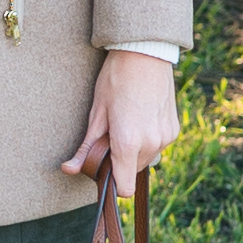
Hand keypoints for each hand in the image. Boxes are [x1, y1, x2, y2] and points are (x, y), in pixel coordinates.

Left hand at [62, 50, 179, 187]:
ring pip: (145, 159)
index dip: (111, 183)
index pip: (124, 188)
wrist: (144, 54)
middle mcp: (151, 144)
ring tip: (126, 123)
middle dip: (120, 161)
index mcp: (128, 142)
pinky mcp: (174, 130)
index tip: (103, 168)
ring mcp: (165, 137)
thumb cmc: (115, 80)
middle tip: (110, 135)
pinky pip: (158, 146)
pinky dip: (148, 140)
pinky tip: (141, 118)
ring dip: (134, 151)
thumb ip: (86, 148)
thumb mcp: (96, 114)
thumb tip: (68, 170)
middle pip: (132, 172)